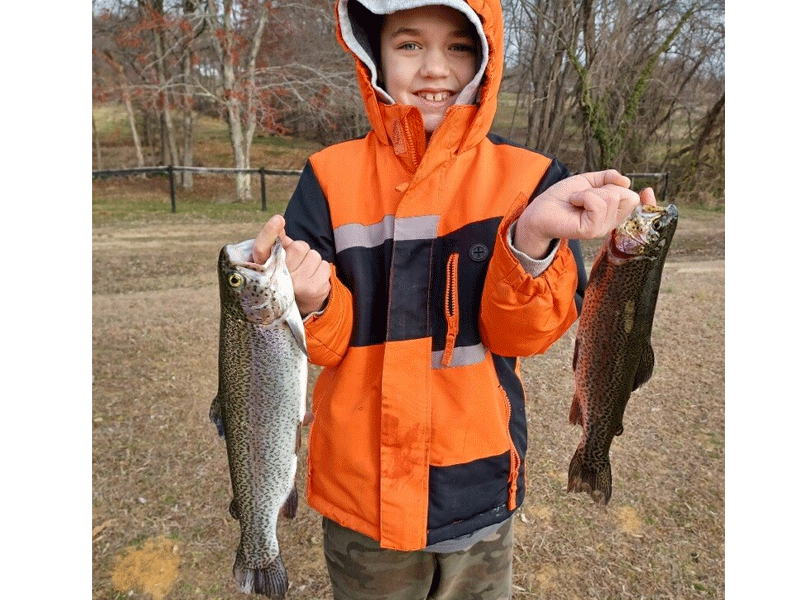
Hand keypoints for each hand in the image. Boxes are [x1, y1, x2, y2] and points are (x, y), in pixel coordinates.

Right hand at [252, 215, 331, 316]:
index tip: (278, 220)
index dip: (269, 232)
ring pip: (313, 255)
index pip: (262, 246)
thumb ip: (276, 241)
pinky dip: (320, 269)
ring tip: (303, 272)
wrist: (297, 304)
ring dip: (311, 261)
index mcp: (262, 266)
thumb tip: (279, 221)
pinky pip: (324, 266)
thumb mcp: (275, 258)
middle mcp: (276, 278)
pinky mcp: (313, 290)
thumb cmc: (285, 274)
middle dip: (301, 251)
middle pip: (299, 247)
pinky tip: (312, 278)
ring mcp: (296, 285)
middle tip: (296, 262)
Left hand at [515, 170, 647, 257]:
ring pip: (611, 197)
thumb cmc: (562, 197)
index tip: (648, 191)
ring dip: (590, 192)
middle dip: (605, 187)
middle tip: (585, 194)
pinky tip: (574, 202)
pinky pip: (598, 203)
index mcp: (611, 211)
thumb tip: (626, 181)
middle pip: (626, 196)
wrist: (540, 209)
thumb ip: (608, 178)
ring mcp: (601, 228)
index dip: (647, 200)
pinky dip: (584, 196)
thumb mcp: (588, 181)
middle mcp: (609, 222)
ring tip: (576, 199)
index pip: (637, 205)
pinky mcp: (591, 230)